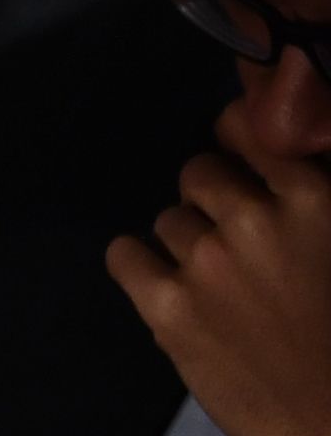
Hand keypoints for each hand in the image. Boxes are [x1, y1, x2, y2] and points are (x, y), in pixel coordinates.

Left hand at [113, 95, 330, 435]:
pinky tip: (172, 295)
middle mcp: (256, 216)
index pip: (247, 128)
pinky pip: (124, 256)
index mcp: (317, 198)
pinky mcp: (167, 307)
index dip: (243, 150)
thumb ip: (316, 202)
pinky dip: (141, 270)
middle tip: (243, 248)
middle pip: (200, 173)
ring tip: (223, 289)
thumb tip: (285, 169)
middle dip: (216, 203)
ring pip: (168, 220)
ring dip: (188, 245)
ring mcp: (206, 260)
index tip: (249, 174)